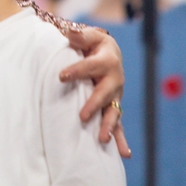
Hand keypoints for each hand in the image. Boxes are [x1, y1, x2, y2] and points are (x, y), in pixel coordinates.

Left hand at [61, 27, 130, 158]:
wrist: (110, 53)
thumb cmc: (94, 44)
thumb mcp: (88, 36)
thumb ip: (80, 35)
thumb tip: (69, 32)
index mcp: (107, 60)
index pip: (90, 66)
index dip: (77, 71)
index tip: (61, 76)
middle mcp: (114, 79)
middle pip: (105, 93)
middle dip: (94, 104)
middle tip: (83, 116)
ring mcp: (116, 95)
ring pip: (114, 111)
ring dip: (109, 126)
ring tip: (102, 139)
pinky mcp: (114, 105)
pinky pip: (119, 123)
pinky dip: (121, 139)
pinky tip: (123, 153)